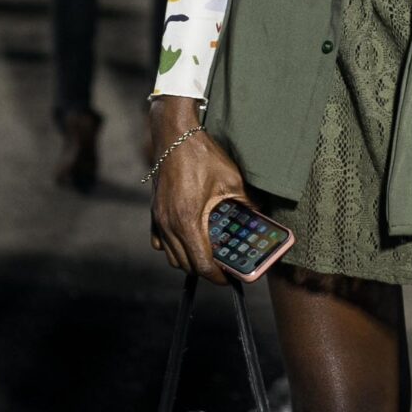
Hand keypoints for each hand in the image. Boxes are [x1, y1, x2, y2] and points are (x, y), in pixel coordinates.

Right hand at [149, 98, 252, 283]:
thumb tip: (258, 219)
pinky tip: (188, 238)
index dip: (216, 276)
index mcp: (188, 219)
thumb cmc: (202, 155)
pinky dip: (172, 247)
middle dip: (204, 270)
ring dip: (188, 259)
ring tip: (207, 254)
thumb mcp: (231, 180)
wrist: (174, 134)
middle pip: (184, 264)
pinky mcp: (153, 211)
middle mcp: (168, 223)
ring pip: (170, 255)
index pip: (200, 262)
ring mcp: (158, 218)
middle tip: (222, 266)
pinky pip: (159, 241)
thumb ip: (244, 204)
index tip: (229, 277)